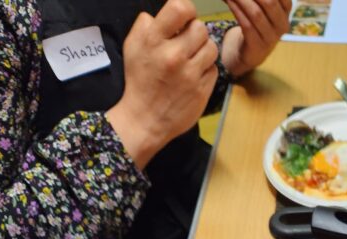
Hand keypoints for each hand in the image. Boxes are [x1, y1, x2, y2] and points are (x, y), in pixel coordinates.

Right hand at [107, 0, 219, 168]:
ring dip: (204, 50)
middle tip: (187, 42)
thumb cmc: (140, 80)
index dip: (187, 9)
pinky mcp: (201, 91)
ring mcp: (189, 75)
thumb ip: (146, 25)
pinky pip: (214, 68)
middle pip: (200, 27)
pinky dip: (206, 69)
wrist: (145, 120)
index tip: (184, 18)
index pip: (180, 8)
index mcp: (154, 40)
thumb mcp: (132, 46)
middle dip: (195, 32)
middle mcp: (173, 56)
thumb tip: (162, 13)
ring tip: (192, 58)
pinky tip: (194, 75)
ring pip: (211, 47)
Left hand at [220, 0, 291, 78]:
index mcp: (286, 12)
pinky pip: (246, 25)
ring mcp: (271, 39)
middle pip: (269, 2)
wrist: (249, 54)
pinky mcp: (257, 47)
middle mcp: (282, 26)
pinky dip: (236, 10)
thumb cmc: (255, 25)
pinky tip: (228, 0)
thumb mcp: (264, 9)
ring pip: (256, 13)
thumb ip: (262, 0)